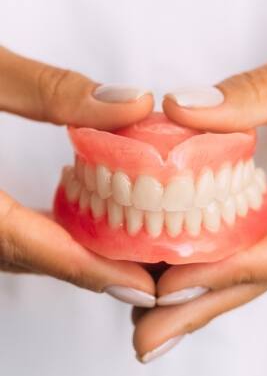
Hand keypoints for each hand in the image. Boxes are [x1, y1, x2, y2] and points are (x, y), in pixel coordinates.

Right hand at [0, 47, 155, 306]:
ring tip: (120, 250)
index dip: (87, 269)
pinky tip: (69, 218)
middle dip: (85, 269)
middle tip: (144, 270)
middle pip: (19, 257)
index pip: (24, 244)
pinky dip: (37, 233)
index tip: (142, 285)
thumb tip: (134, 104)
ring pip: (7, 250)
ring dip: (62, 254)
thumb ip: (51, 90)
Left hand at [133, 40, 266, 361]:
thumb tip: (180, 108)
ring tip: (151, 313)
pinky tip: (184, 263)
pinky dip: (221, 255)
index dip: (226, 273)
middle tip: (145, 337)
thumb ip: (262, 93)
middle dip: (204, 306)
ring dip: (206, 288)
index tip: (166, 289)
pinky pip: (261, 241)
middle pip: (264, 274)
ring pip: (259, 263)